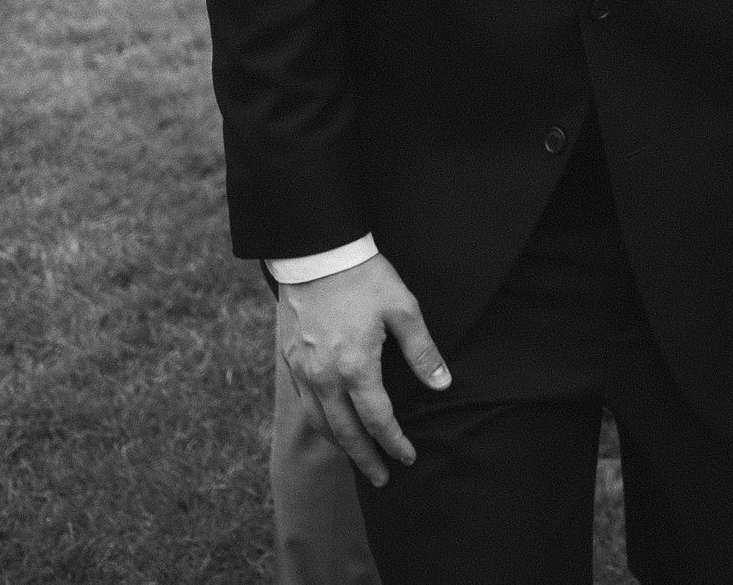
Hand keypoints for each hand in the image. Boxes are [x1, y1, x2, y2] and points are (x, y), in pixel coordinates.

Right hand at [279, 255, 452, 487]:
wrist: (316, 253)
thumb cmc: (364, 278)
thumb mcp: (402, 309)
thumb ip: (422, 351)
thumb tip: (442, 384)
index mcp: (356, 367)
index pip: (378, 420)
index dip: (395, 443)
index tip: (408, 457)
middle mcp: (325, 377)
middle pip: (346, 432)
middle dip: (366, 459)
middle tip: (382, 479)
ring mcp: (303, 370)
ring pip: (321, 423)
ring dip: (341, 446)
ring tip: (358, 460)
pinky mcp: (290, 360)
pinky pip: (304, 404)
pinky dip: (320, 423)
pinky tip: (331, 427)